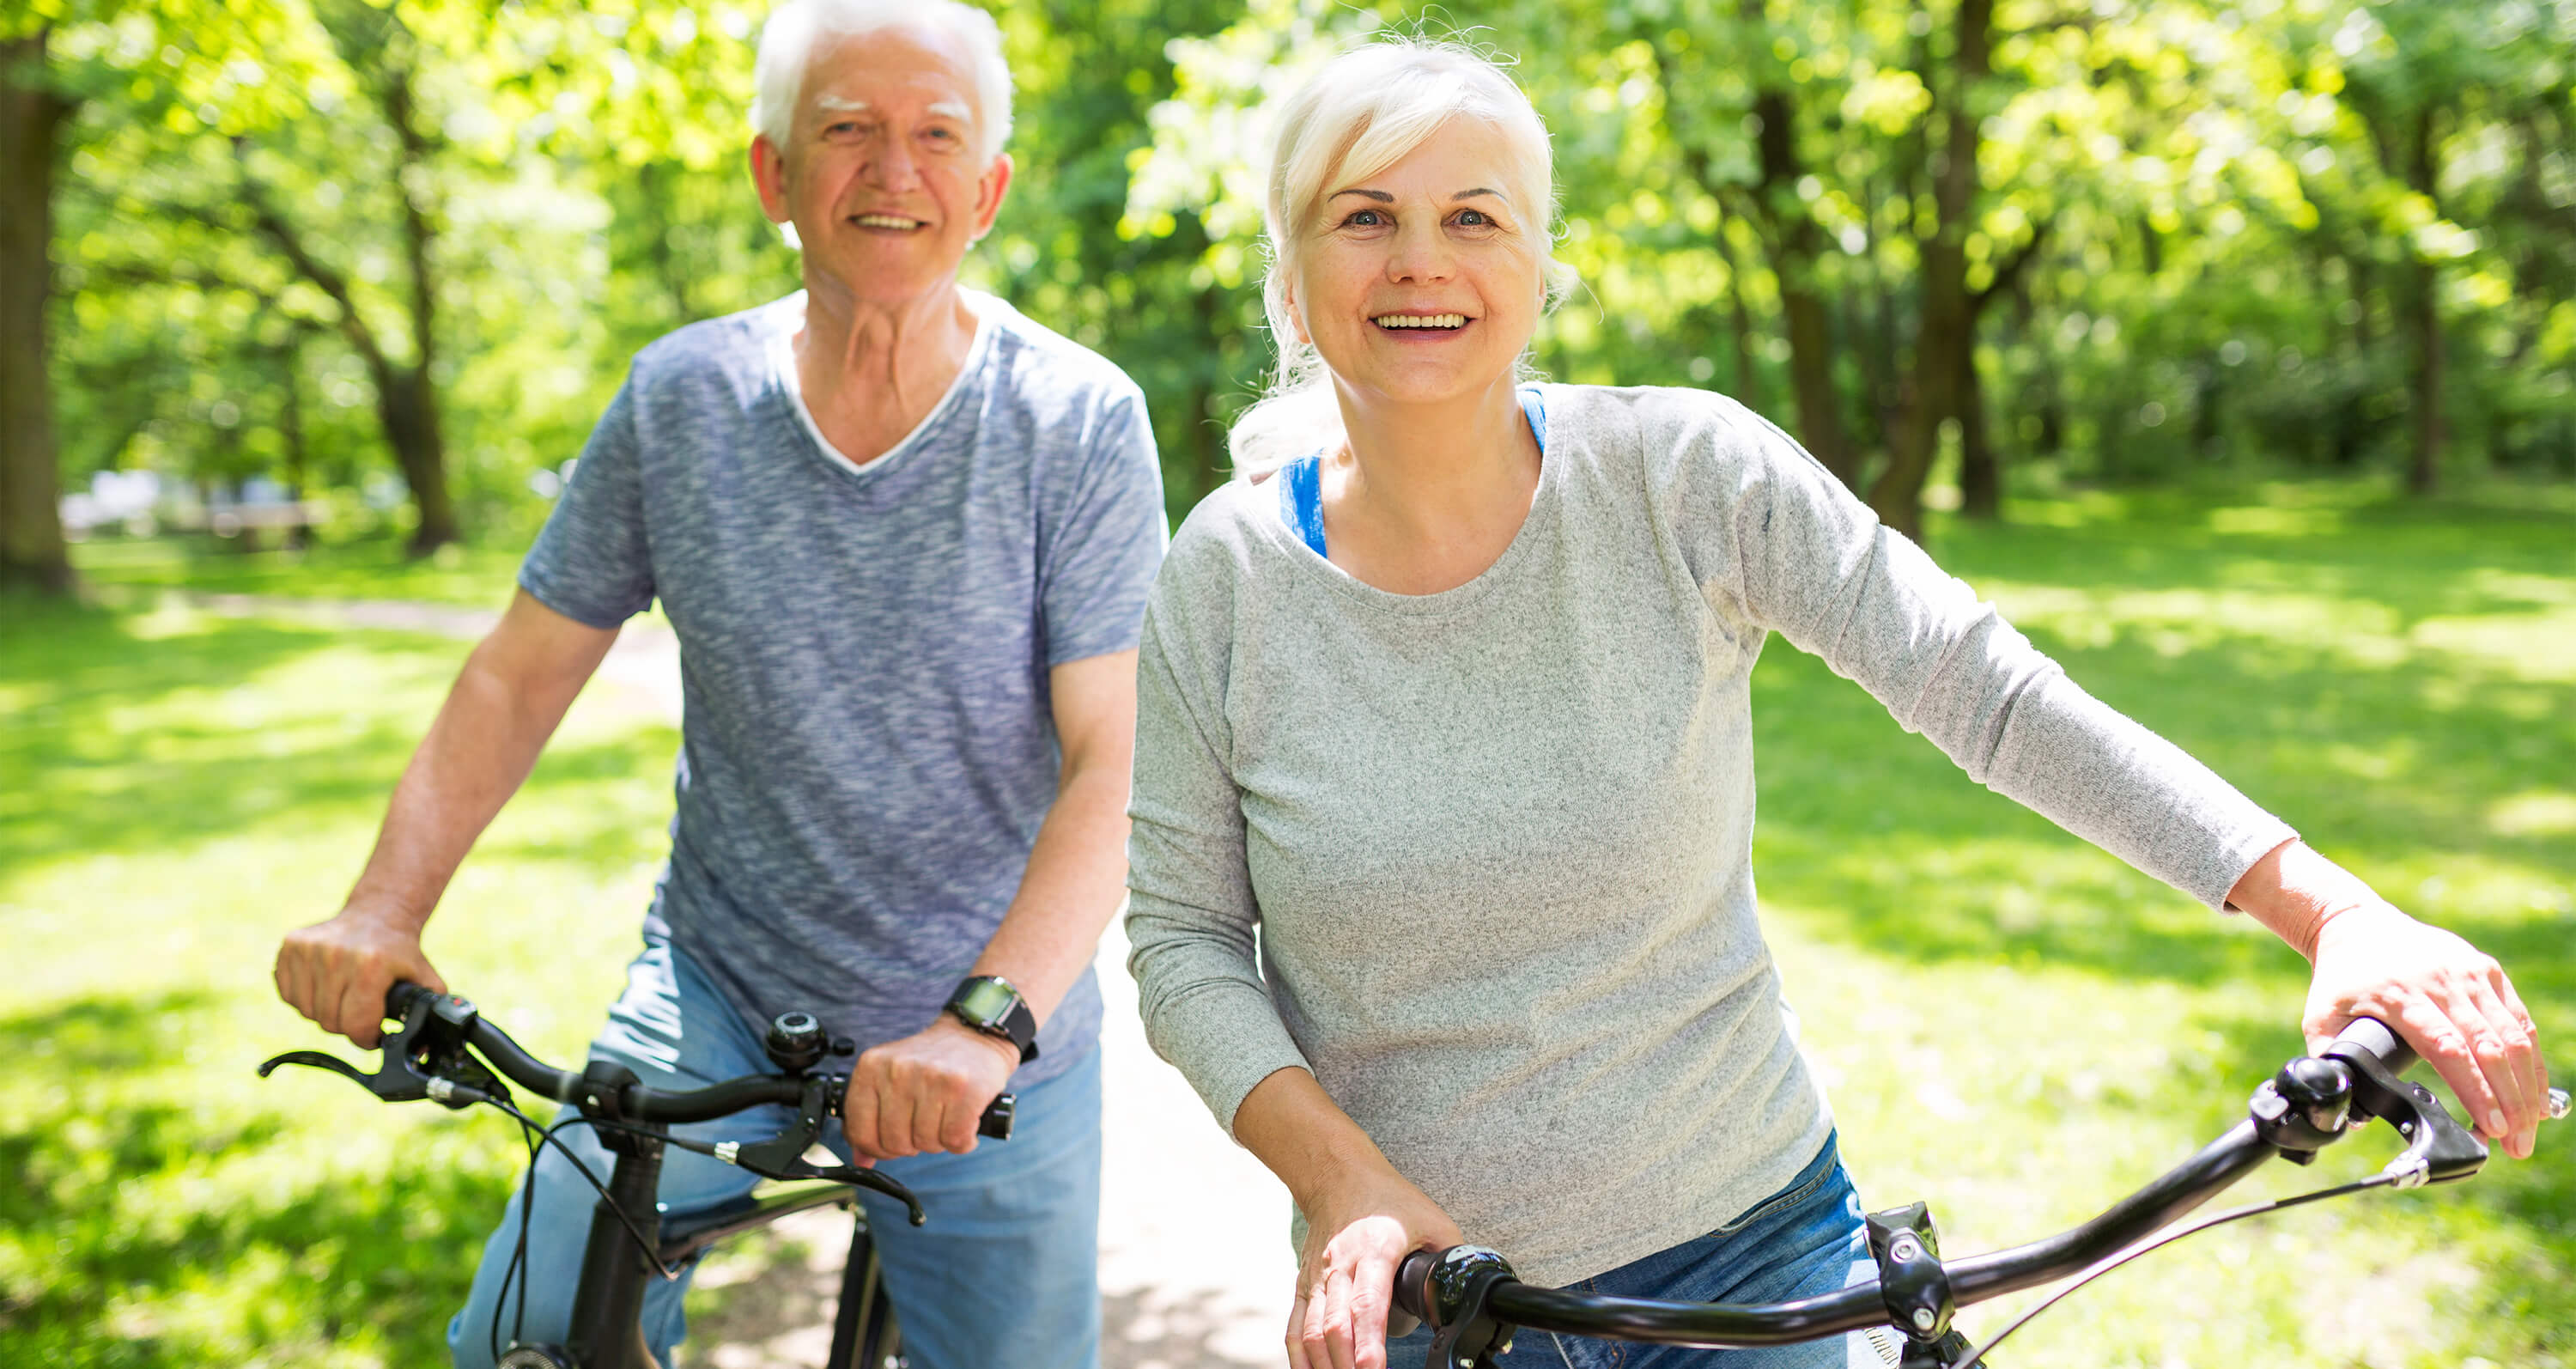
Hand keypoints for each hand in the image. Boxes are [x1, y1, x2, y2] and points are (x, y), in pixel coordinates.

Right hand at [274, 906, 445, 1048]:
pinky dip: (304, 998)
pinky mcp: (292, 945)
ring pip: (307, 1011)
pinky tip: (324, 986)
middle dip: (348, 1026)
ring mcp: (310, 948)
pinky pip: (287, 993)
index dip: (367, 1038)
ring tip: (344, 998)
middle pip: (330, 1022)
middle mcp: (337, 955)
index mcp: (371, 966)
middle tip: (361, 1013)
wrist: (378, 913)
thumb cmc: (401, 953)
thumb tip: (421, 1051)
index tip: (374, 1035)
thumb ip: (430, 1015)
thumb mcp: (426, 981)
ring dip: (325, 1013)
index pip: (356, 1025)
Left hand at [842, 1016, 1018, 1161]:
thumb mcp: (890, 1079)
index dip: (876, 1149)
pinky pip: (956, 1140)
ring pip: (926, 1143)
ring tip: (945, 1120)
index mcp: (871, 1066)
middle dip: (911, 1145)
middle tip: (924, 1126)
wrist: (973, 1035)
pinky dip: (962, 1142)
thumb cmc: (930, 1062)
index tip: (890, 1144)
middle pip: (895, 1142)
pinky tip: (965, 1125)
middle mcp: (899, 1069)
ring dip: (939, 1142)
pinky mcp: (965, 1089)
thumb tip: (861, 1159)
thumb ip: (870, 1117)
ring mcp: (932, 1077)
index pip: (860, 1132)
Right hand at [1289, 1170, 1461, 1368]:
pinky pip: (1296, 1328)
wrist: (1339, 1176)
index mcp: (1375, 1250)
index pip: (1368, 1303)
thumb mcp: (1433, 1221)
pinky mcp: (1305, 1286)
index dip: (1370, 1341)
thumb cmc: (1389, 1200)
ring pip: (1313, 1331)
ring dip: (1325, 1366)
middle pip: (1336, 1326)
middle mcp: (1341, 1266)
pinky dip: (1300, 1357)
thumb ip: (1453, 1257)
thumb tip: (1470, 1296)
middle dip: (1347, 1365)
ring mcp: (1318, 1278)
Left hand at [2306, 901, 2546, 1159]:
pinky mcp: (2487, 971)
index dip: (2475, 1090)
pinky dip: (2531, 1061)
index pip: (2448, 1048)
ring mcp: (2470, 973)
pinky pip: (2518, 1020)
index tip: (2492, 1127)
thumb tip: (2345, 1111)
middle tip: (2517, 1146)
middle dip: (2510, 1102)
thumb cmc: (2341, 979)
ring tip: (2528, 1131)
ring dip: (2527, 1088)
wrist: (2358, 924)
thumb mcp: (2321, 1016)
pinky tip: (2536, 1095)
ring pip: (2513, 1036)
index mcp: (2401, 995)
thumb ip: (2331, 1061)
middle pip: (2489, 1048)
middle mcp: (2442, 981)